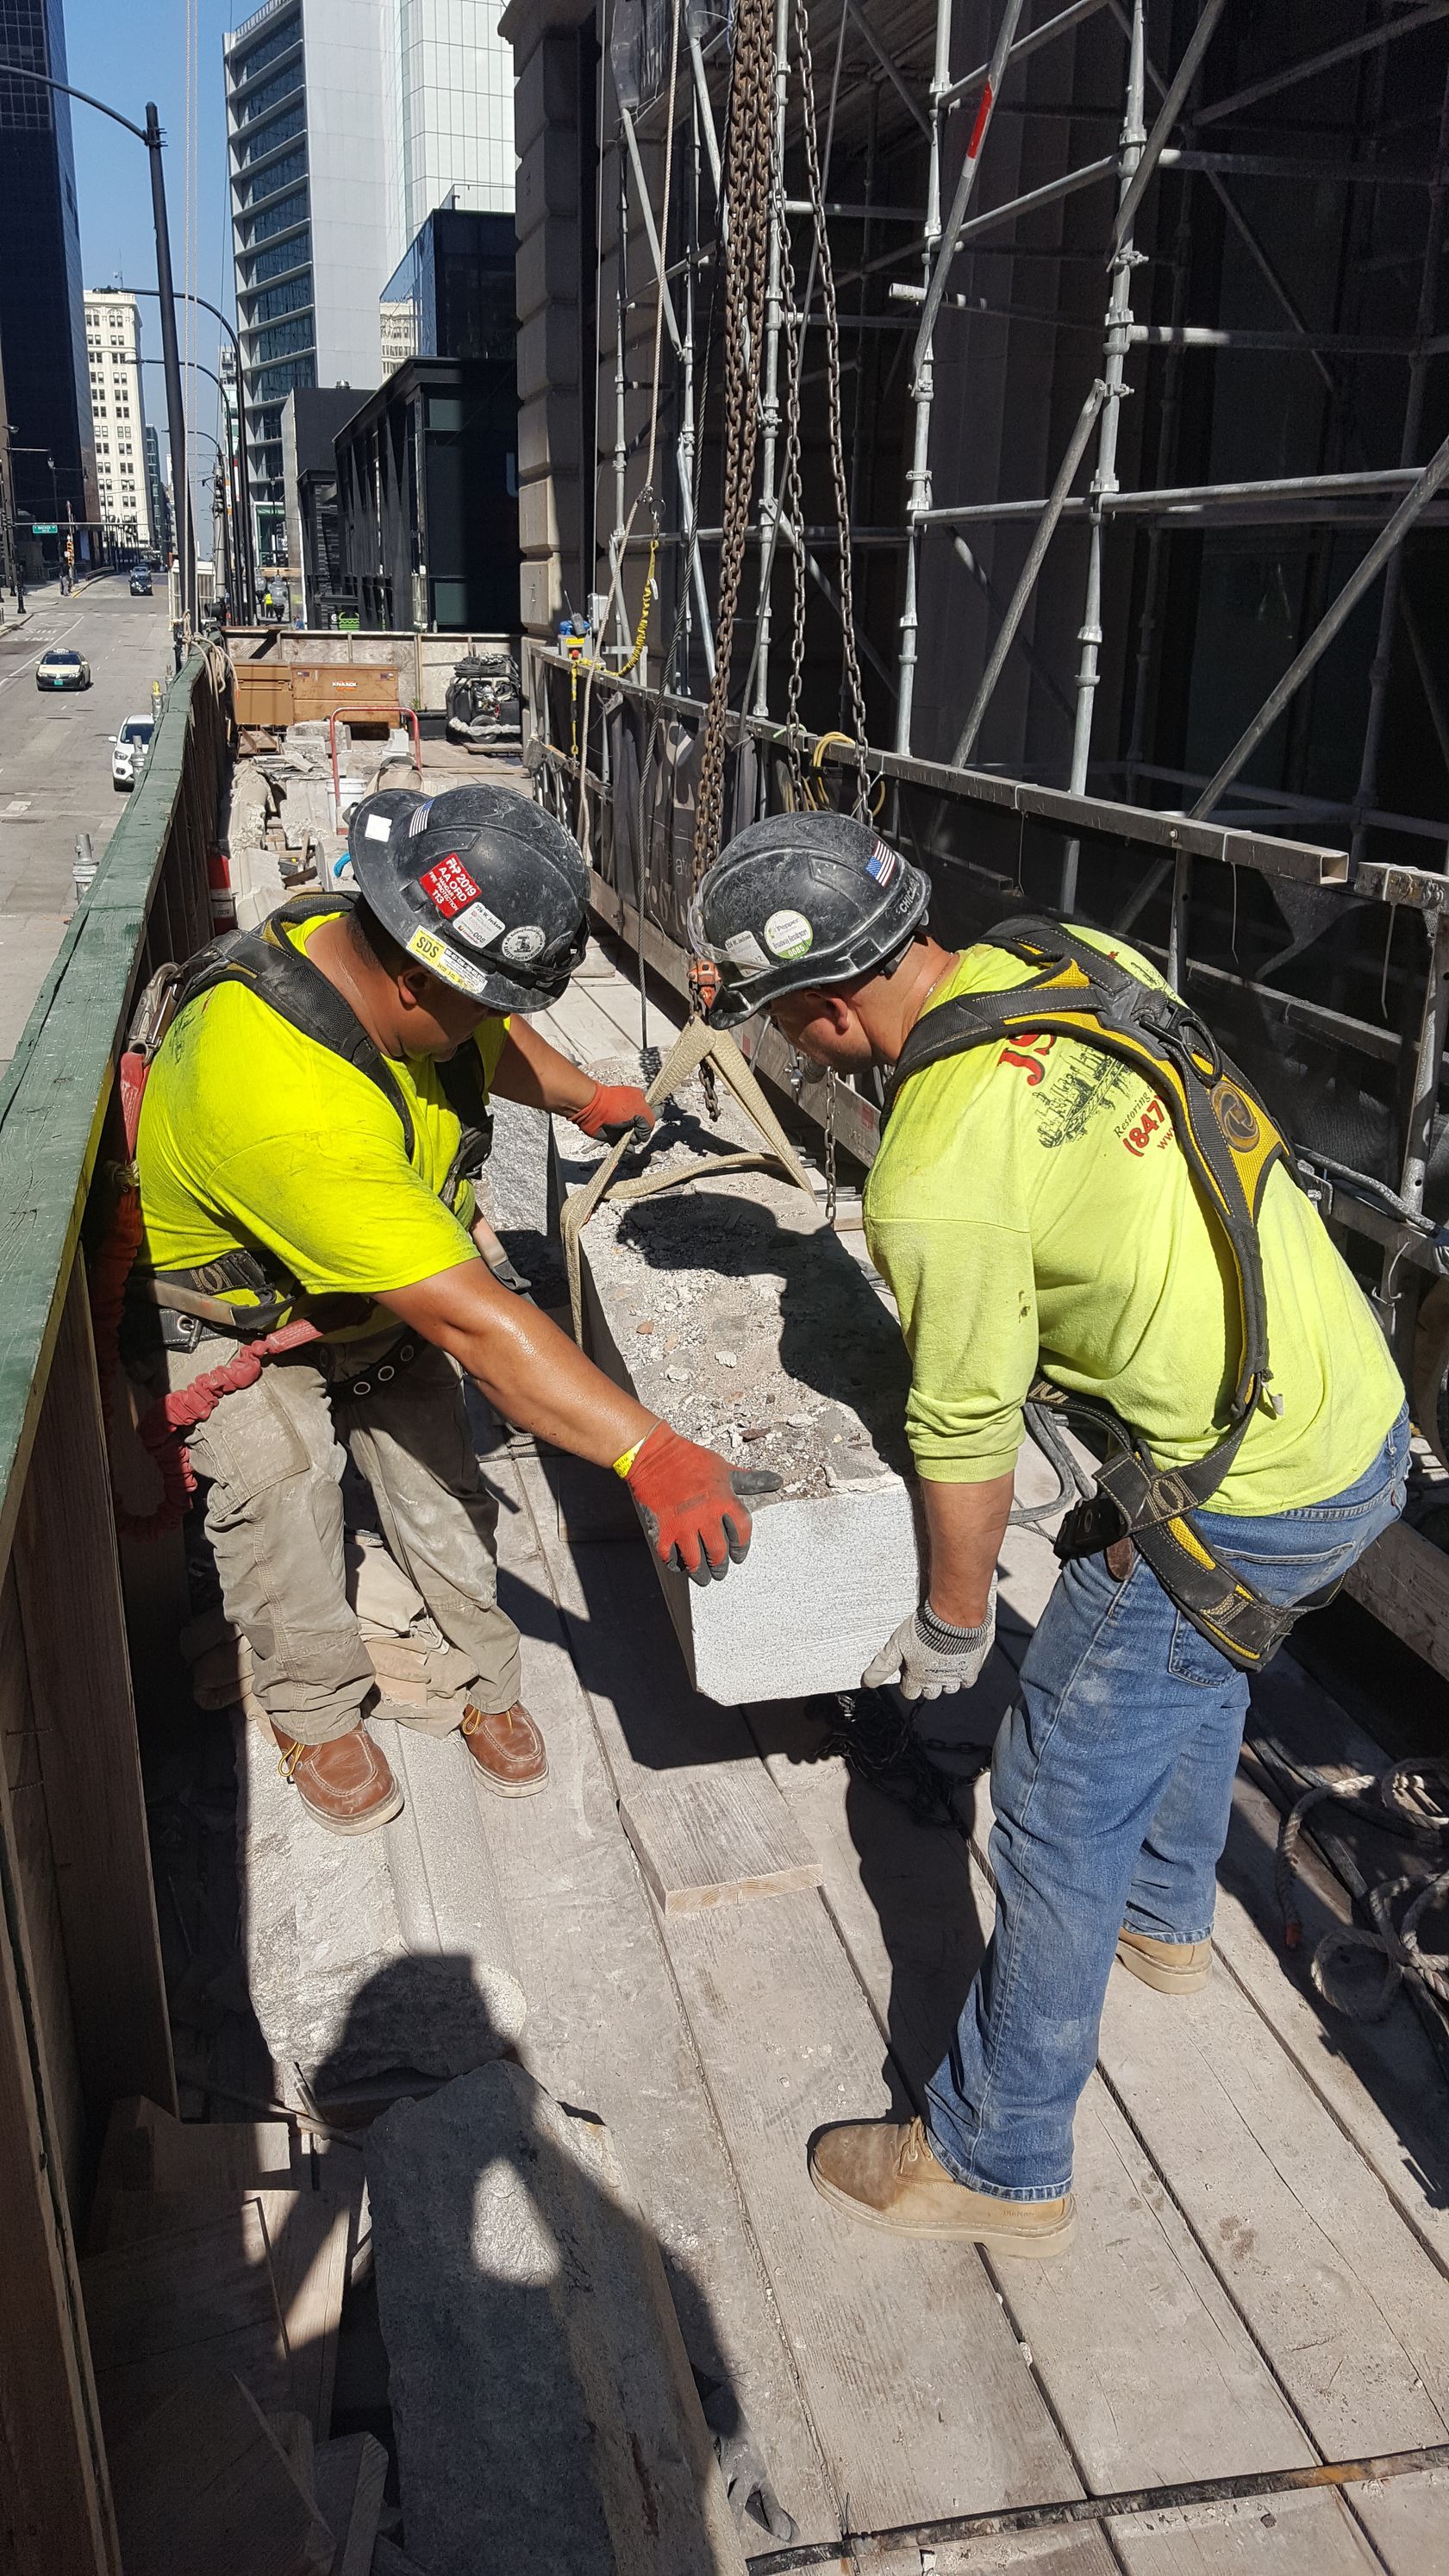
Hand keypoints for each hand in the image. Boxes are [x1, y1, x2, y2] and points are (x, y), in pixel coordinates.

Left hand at [573, 1081, 656, 1145]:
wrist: (593, 1110)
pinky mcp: (614, 1136)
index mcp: (639, 1102)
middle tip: (635, 1129)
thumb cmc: (616, 1105)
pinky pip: (624, 1146)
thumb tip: (645, 1135)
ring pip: (635, 1139)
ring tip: (629, 1137)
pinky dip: (626, 1149)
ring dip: (634, 1141)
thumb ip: (650, 1122)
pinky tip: (627, 1147)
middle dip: (642, 1133)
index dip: (650, 1120)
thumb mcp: (641, 1110)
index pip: (652, 1113)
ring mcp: (622, 1125)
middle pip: (643, 1129)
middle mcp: (631, 1114)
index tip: (647, 1123)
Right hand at [624, 1423, 779, 1584]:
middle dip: (721, 1566)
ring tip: (703, 1577)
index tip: (739, 1554)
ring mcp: (682, 1526)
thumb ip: (750, 1481)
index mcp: (724, 1501)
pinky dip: (676, 1564)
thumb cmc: (691, 1460)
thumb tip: (776, 1481)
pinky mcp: (662, 1530)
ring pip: (696, 1561)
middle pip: (719, 1553)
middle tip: (720, 1571)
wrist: (654, 1455)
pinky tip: (680, 1565)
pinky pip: (671, 1557)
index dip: (743, 1547)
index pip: (742, 1532)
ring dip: (701, 1573)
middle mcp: (705, 1516)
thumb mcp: (724, 1469)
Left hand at [863, 1579, 996, 1698]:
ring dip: (947, 1676)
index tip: (909, 1671)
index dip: (908, 1682)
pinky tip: (962, 1656)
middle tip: (927, 1664)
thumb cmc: (927, 1628)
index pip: (910, 1692)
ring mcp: (958, 1675)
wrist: (956, 1616)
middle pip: (932, 1692)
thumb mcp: (896, 1645)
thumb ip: (882, 1665)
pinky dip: (967, 1669)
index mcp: (919, 1678)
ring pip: (952, 1686)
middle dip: (928, 1682)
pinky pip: (971, 1675)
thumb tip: (867, 1682)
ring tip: (945, 1660)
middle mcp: (938, 1681)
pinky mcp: (975, 1666)